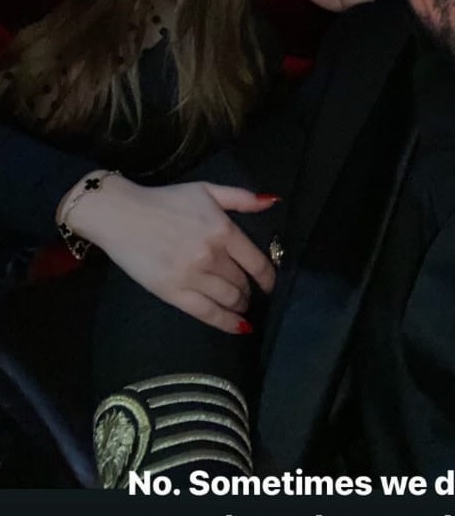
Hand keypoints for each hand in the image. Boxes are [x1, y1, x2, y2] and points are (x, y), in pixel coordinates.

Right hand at [61, 175, 277, 332]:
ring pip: (228, 299)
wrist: (122, 214)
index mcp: (222, 230)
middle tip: (249, 293)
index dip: (268, 277)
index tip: (270, 283)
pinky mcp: (173, 292)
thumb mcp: (206, 189)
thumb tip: (272, 201)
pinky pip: (207, 313)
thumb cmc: (165, 200)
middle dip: (249, 290)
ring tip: (240, 305)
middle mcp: (211, 255)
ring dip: (240, 305)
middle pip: (242, 282)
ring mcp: (192, 276)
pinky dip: (227, 323)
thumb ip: (241, 197)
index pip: (256, 262)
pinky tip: (239, 326)